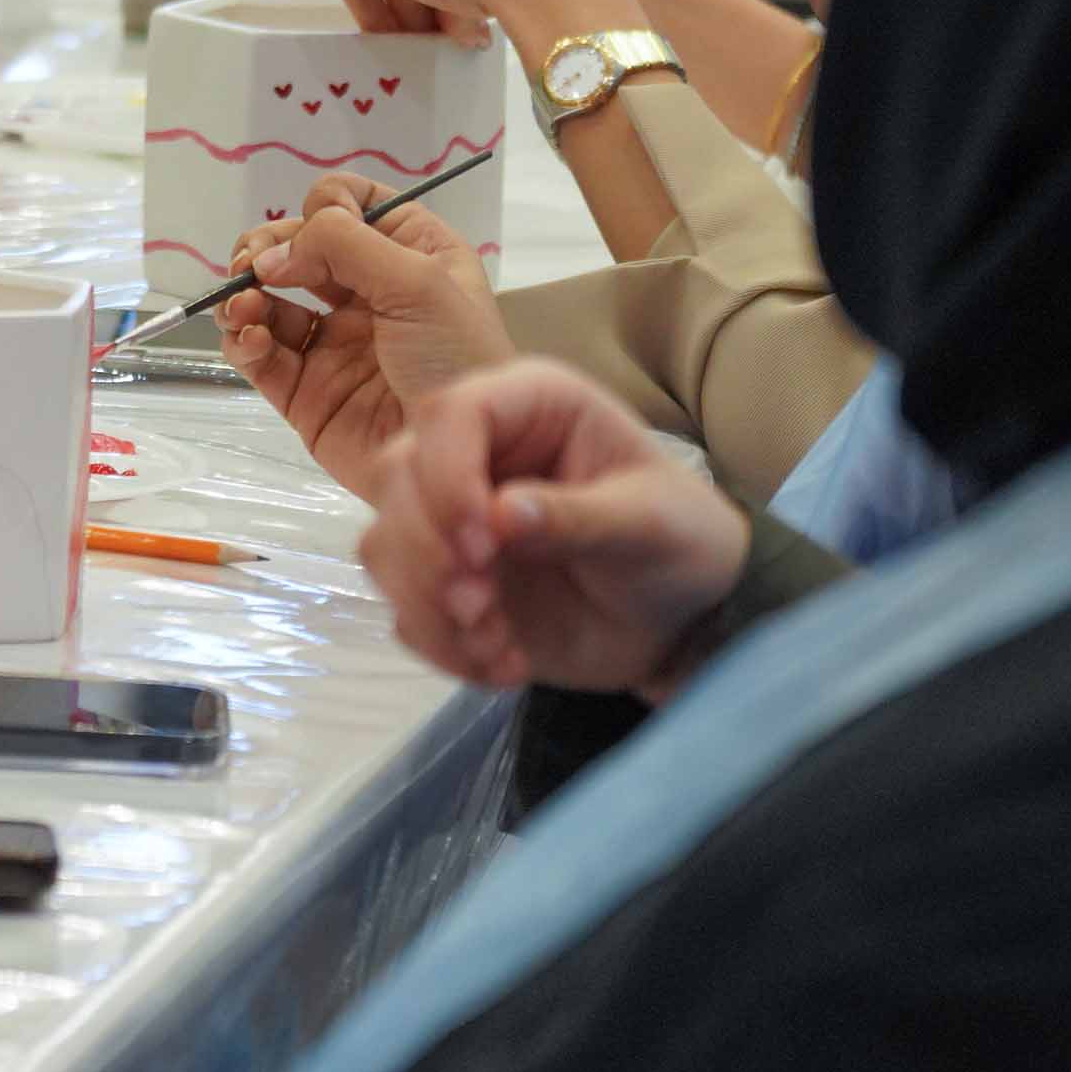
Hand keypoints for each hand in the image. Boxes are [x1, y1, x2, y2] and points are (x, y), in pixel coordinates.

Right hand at [219, 174, 516, 496]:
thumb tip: (270, 255)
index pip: (351, 204)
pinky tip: (250, 338)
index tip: (320, 228)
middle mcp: (367, 294)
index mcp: (409, 256)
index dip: (325, 206)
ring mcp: (332, 344)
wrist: (458, 458)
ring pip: (267, 299)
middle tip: (252, 264)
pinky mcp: (304, 391)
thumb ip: (343, 247)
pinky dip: (241, 340)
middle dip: (267, 247)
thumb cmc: (459, 361)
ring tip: (243, 306)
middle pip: (296, 247)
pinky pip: (258, 354)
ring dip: (244, 293)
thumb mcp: (419, 283)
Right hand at [364, 363, 751, 694]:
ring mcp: (453, 519)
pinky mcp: (446, 582)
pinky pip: (406, 609)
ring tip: (497, 643)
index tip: (482, 545)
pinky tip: (504, 663)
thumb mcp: (652, 524)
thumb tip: (502, 514)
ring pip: (386, 544)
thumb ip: (580, 517)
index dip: (447, 475)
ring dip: (428, 603)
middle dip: (427, 550)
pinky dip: (444, 646)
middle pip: (398, 477)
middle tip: (480, 605)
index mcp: (528, 407)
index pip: (451, 415)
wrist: (684, 621)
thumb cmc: (682, 543)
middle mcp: (476, 454)